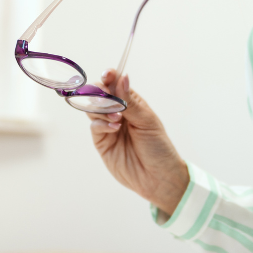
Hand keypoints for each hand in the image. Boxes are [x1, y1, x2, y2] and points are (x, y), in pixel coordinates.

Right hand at [89, 71, 189, 215]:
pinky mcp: (102, 142)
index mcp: (132, 103)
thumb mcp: (147, 121)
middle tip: (109, 99)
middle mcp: (118, 113)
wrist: (158, 178)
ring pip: (93, 109)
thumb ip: (130, 102)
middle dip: (101, 93)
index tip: (107, 75)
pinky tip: (115, 128)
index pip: (116, 84)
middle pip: (100, 94)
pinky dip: (101, 124)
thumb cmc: (159, 148)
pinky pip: (95, 127)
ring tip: (117, 117)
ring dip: (102, 108)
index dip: (110, 77)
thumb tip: (122, 77)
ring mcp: (108, 127)